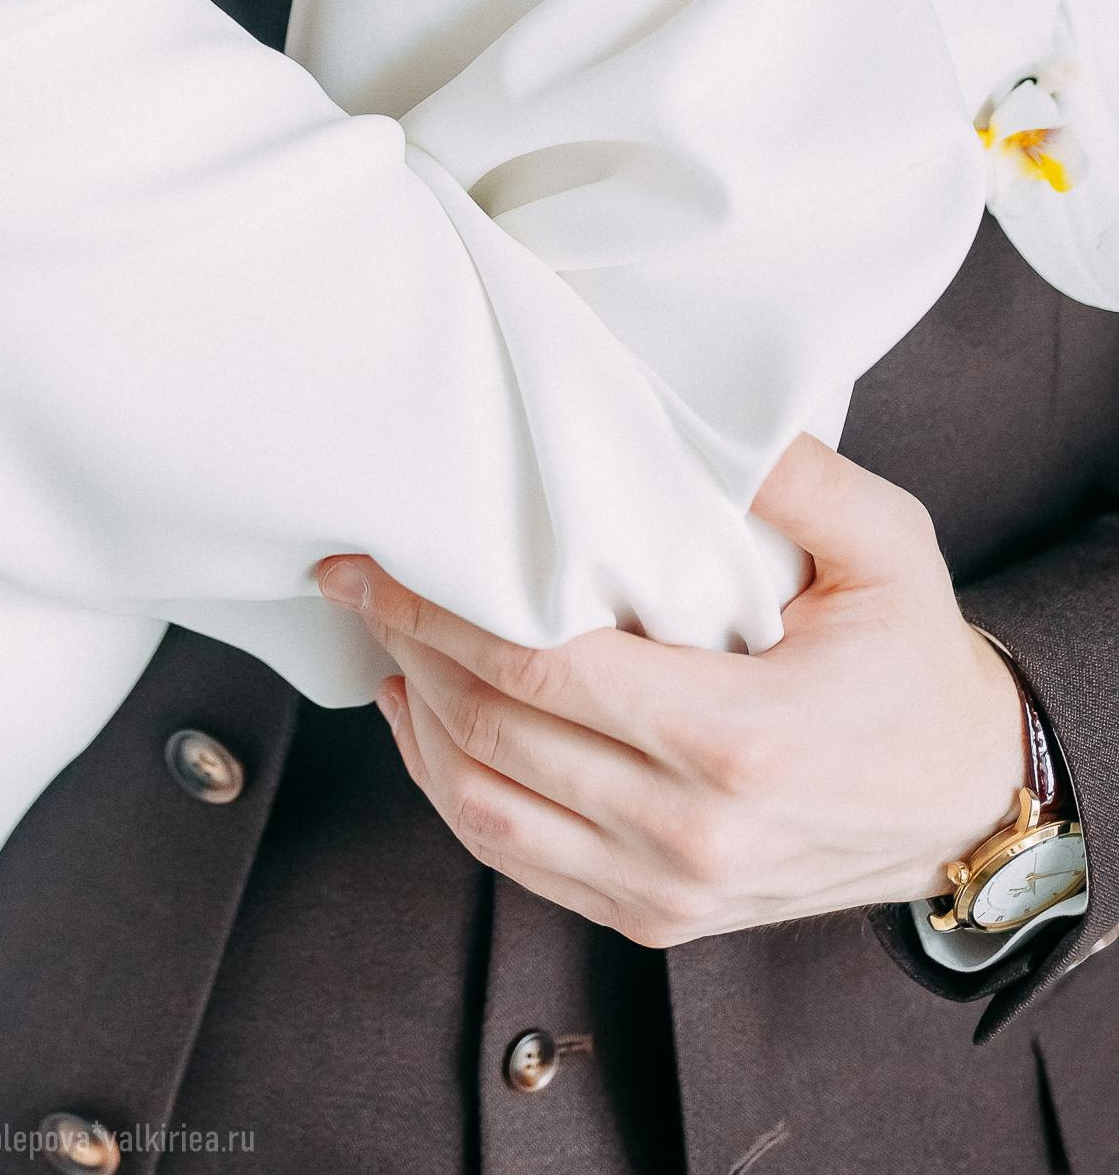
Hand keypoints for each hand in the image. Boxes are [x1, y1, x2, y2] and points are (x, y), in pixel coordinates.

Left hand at [319, 436, 1027, 944]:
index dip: (436, 610)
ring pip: (489, 814)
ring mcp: (672, 887)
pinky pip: (522, 866)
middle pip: (496, 735)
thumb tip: (683, 410)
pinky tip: (429, 730)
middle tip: (359, 580)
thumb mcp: (890, 546)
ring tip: (384, 647)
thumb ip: (794, 475)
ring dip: (416, 728)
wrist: (969, 800)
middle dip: (409, 649)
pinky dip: (456, 797)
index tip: (368, 558)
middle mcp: (694, 829)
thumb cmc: (919, 662)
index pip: (538, 668)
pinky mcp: (659, 918)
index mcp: (739, 735)